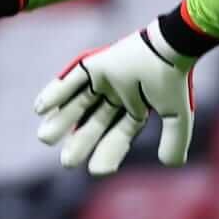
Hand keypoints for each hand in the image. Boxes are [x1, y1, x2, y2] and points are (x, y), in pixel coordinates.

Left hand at [34, 19, 197, 174]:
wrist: (169, 47)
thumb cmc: (173, 80)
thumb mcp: (177, 115)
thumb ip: (175, 139)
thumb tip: (171, 164)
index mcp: (137, 108)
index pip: (119, 134)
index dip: (108, 152)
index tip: (96, 171)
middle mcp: (118, 96)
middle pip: (94, 123)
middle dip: (81, 141)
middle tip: (67, 162)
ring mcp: (105, 80)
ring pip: (79, 104)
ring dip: (62, 120)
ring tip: (44, 138)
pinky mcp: (95, 65)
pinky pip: (72, 80)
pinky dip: (56, 92)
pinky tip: (40, 108)